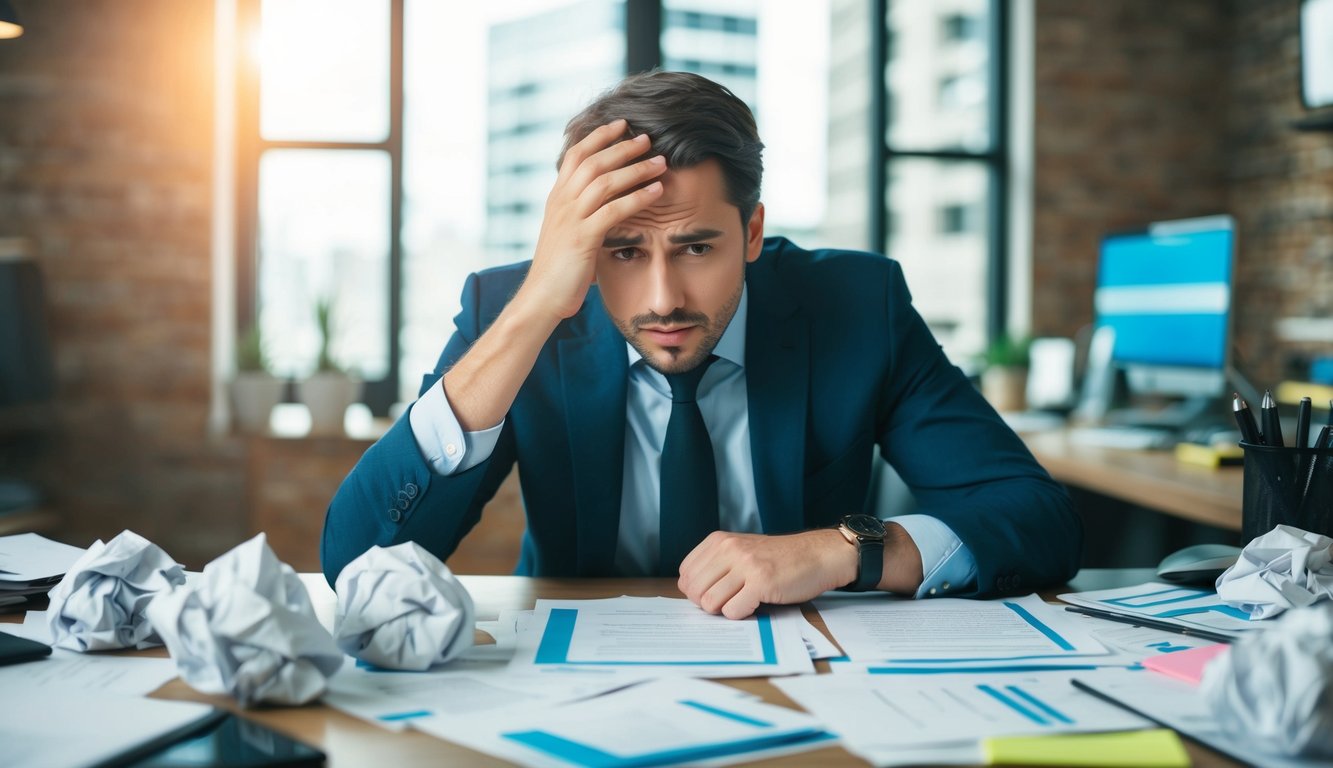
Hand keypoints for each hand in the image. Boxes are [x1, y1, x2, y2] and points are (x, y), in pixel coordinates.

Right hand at [517, 119, 667, 320]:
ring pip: (605, 181)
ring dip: (636, 168)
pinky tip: (657, 191)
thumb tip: (604, 202)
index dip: (598, 137)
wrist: (540, 298)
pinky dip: (638, 198)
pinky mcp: (582, 238)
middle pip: (593, 162)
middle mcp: (561, 203)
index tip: (620, 125)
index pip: (575, 155)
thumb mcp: (567, 233)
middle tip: (647, 138)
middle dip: (622, 147)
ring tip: (661, 161)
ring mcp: (570, 219)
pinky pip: (614, 210)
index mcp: (557, 198)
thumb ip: (582, 213)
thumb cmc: (559, 270)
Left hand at [676, 530, 856, 619]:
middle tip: (727, 602)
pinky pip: (733, 611)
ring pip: (710, 602)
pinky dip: (741, 614)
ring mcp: (745, 565)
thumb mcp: (743, 550)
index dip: (696, 590)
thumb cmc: (781, 558)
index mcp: (720, 540)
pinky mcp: (761, 582)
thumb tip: (692, 591)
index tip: (714, 593)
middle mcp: (729, 549)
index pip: (686, 572)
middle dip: (706, 604)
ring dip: (724, 610)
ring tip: (742, 602)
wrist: (818, 555)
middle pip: (694, 589)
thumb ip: (717, 564)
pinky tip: (755, 605)